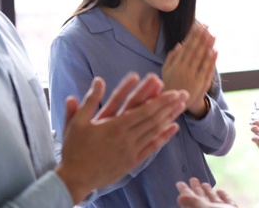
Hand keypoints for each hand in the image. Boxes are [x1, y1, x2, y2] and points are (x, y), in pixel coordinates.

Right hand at [56, 73, 187, 203]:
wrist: (75, 178)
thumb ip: (89, 101)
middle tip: (184, 95)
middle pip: (153, 119)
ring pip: (155, 131)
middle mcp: (126, 138)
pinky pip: (151, 148)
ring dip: (170, 118)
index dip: (160, 100)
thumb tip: (98, 80)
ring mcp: (131, 151)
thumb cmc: (74, 149)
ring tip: (181, 107)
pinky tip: (173, 128)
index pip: (143, 110)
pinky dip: (164, 138)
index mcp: (114, 126)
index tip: (172, 91)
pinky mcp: (132, 162)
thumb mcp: (77, 122)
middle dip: (170, 105)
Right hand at [162, 23, 216, 116]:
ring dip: (207, 45)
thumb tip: (180, 44)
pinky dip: (211, 60)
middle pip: (195, 50)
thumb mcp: (165, 71)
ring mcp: (193, 76)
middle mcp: (184, 69)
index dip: (192, 36)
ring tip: (212, 34)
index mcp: (176, 65)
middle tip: (207, 26)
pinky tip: (215, 51)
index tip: (197, 26)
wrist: (175, 104)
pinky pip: (207, 70)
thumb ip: (171, 57)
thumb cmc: (170, 85)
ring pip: (202, 58)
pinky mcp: (201, 83)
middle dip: (201, 37)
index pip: (186, 47)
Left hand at [176, 177, 237, 207]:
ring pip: (213, 201)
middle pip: (200, 200)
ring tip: (204, 184)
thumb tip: (180, 198)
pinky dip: (223, 197)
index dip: (185, 191)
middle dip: (196, 189)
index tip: (179, 183)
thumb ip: (193, 203)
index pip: (190, 200)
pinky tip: (220, 191)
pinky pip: (227, 203)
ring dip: (208, 192)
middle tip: (192, 179)